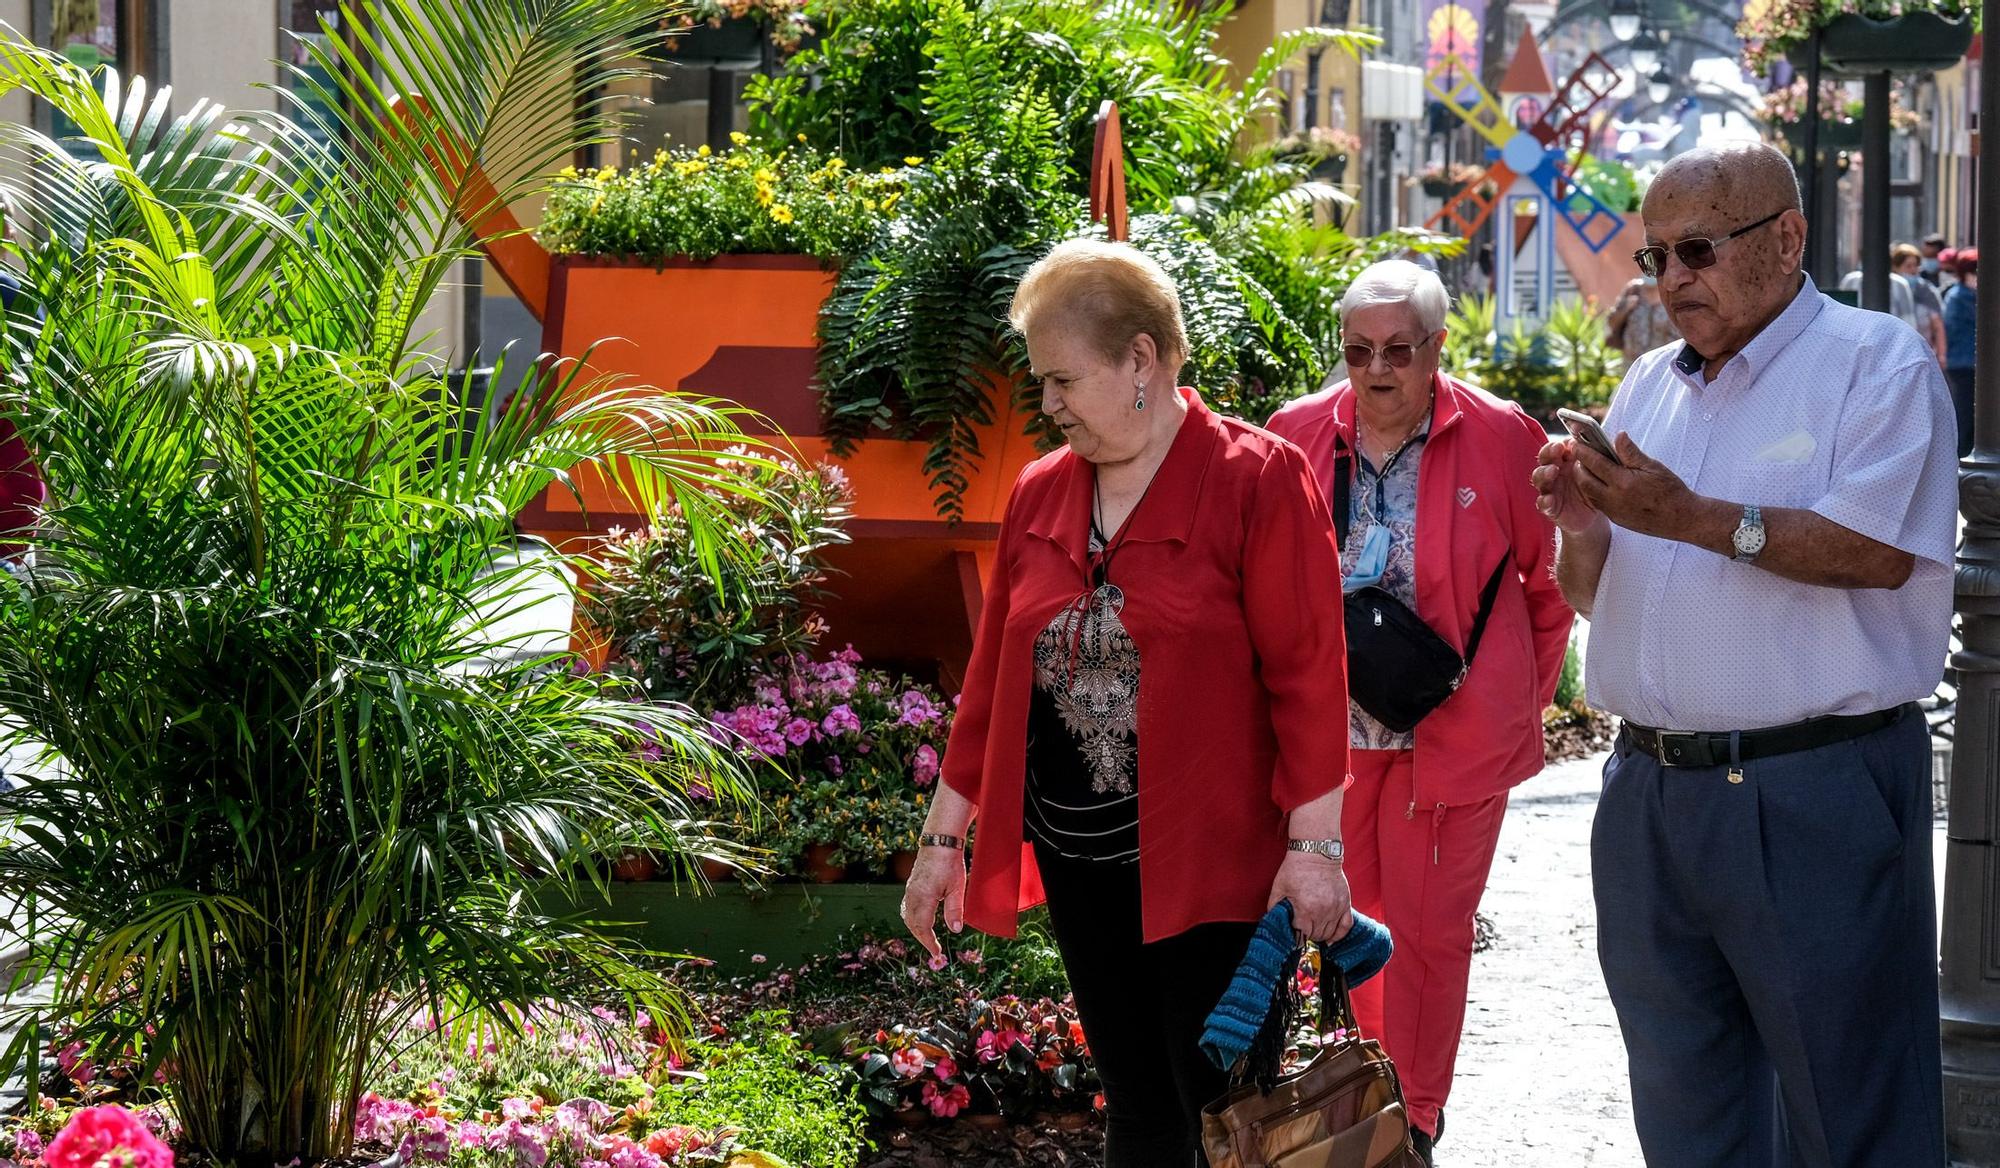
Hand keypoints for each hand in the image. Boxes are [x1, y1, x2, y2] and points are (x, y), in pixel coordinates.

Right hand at [900, 846, 967, 962]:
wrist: (939, 842)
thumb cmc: (950, 863)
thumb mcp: (958, 887)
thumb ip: (955, 910)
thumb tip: (955, 930)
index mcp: (924, 897)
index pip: (923, 927)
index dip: (929, 942)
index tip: (937, 953)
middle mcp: (913, 895)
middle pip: (913, 925)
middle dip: (923, 939)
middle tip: (935, 950)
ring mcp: (909, 890)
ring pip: (908, 917)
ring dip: (917, 930)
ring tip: (929, 939)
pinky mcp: (910, 886)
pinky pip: (907, 909)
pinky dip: (913, 920)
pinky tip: (921, 923)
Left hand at [1268, 851, 1352, 941]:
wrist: (1316, 852)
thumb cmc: (1296, 868)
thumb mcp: (1279, 887)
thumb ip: (1274, 907)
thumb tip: (1273, 921)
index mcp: (1305, 909)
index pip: (1301, 936)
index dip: (1295, 938)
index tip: (1292, 936)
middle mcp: (1323, 911)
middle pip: (1315, 936)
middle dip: (1306, 936)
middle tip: (1301, 931)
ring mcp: (1336, 908)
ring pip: (1329, 934)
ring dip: (1320, 936)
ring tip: (1312, 931)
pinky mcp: (1345, 903)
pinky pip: (1346, 926)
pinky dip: (1339, 935)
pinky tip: (1331, 939)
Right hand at [1532, 438, 1607, 534]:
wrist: (1602, 513)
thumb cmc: (1602, 486)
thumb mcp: (1608, 471)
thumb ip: (1612, 454)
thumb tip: (1622, 435)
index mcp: (1568, 460)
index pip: (1557, 447)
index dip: (1559, 442)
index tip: (1567, 441)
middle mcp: (1557, 472)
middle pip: (1545, 459)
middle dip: (1548, 452)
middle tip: (1557, 450)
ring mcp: (1552, 489)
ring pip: (1539, 478)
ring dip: (1543, 473)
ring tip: (1553, 471)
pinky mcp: (1551, 507)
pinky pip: (1542, 503)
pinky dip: (1544, 501)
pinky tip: (1550, 499)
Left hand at [1571, 431, 1699, 539]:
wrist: (1682, 518)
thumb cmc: (1671, 491)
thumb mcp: (1653, 466)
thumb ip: (1631, 452)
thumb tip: (1618, 436)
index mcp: (1624, 482)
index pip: (1595, 463)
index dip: (1583, 452)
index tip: (1575, 444)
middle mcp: (1614, 498)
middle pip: (1584, 480)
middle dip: (1579, 466)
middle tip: (1580, 456)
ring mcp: (1613, 511)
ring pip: (1588, 493)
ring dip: (1584, 480)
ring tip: (1588, 468)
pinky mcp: (1616, 519)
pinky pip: (1597, 504)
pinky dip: (1593, 492)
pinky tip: (1599, 483)